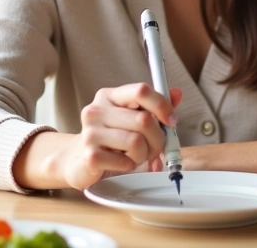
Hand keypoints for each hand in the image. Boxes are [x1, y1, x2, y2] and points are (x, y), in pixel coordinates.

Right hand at [55, 84, 182, 189]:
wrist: (79, 162)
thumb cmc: (111, 140)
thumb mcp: (132, 119)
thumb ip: (154, 107)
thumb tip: (177, 93)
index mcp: (109, 96)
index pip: (141, 90)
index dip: (162, 106)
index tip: (171, 121)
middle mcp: (97, 110)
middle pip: (144, 120)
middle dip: (157, 138)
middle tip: (153, 147)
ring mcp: (90, 132)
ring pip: (137, 142)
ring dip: (144, 154)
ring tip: (135, 155)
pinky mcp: (90, 155)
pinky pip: (126, 161)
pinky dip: (130, 165)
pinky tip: (122, 163)